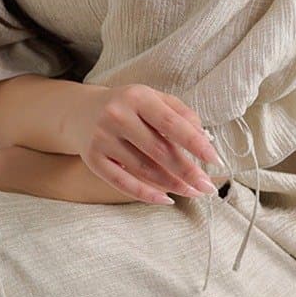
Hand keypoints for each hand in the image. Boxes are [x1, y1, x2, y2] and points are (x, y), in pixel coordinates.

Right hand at [67, 83, 223, 204]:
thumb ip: (181, 114)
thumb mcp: (153, 99)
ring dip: (172, 185)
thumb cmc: (128, 106)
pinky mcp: (93, 159)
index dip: (196, 144)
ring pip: (144, 169)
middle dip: (188, 171)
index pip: (172, 124)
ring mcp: (103, 138)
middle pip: (160, 151)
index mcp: (137, 97)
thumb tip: (205, 140)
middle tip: (207, 186)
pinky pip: (122, 183)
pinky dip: (146, 194)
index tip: (215, 160)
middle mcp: (117, 116)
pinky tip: (166, 199)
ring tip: (192, 192)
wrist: (80, 111)